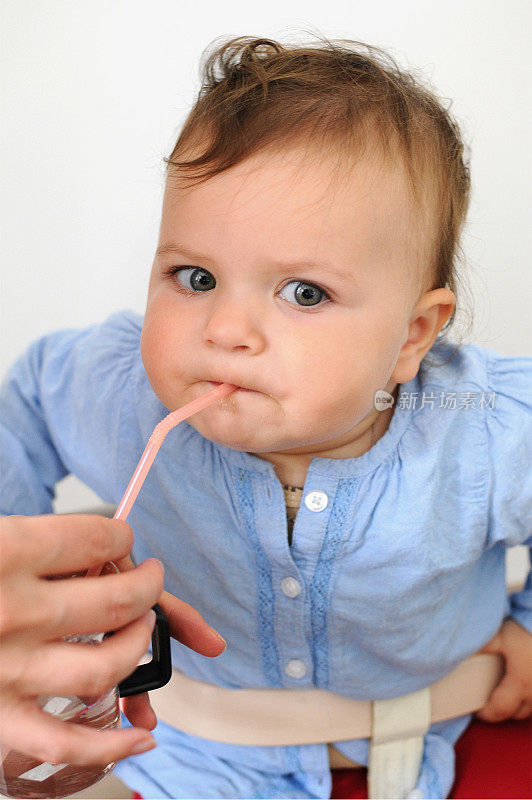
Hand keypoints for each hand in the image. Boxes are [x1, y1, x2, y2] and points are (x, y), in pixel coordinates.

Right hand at [0, 513, 224, 766]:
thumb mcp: (4, 537)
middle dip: (145, 590)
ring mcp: (8, 669)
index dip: (119, 536)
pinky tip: (143, 733)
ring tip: (139, 636)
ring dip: (137, 651)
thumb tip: (125, 552)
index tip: (118, 540)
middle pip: (118, 599)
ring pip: (105, 667)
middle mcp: (12, 611)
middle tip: (144, 586)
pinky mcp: (0, 715)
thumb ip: (58, 544)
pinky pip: (65, 742)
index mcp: (10, 551)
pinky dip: (111, 745)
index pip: (100, 536)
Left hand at [475, 618, 531, 721]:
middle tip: (490, 701)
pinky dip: (531, 695)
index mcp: (520, 684)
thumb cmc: (526, 628)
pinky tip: (524, 681)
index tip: (477, 710)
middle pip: (518, 713)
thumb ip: (480, 650)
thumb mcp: (498, 636)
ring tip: (506, 692)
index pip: (501, 710)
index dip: (487, 714)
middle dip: (503, 710)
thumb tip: (461, 658)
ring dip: (520, 705)